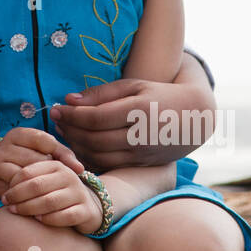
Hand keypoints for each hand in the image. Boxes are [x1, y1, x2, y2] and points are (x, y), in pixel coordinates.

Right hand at [0, 127, 83, 198]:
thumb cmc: (27, 161)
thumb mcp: (41, 151)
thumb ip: (61, 154)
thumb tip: (79, 168)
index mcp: (18, 134)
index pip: (45, 140)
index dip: (62, 154)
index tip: (77, 169)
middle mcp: (6, 145)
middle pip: (38, 159)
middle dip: (51, 172)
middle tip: (60, 181)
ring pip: (29, 174)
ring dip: (42, 184)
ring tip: (49, 189)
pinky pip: (19, 187)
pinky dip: (31, 193)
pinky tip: (38, 196)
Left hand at [2, 161, 103, 233]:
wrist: (89, 206)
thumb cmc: (58, 193)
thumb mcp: (46, 181)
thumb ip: (30, 181)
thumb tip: (6, 191)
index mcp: (56, 165)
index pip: (29, 172)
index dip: (14, 184)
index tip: (4, 195)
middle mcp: (69, 177)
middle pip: (37, 186)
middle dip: (18, 196)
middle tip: (7, 205)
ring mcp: (79, 194)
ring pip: (49, 201)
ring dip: (29, 208)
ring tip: (17, 212)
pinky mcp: (85, 211)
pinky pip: (64, 216)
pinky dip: (49, 219)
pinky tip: (39, 220)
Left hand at [49, 77, 214, 172]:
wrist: (194, 118)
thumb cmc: (159, 95)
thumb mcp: (133, 86)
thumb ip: (102, 94)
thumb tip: (69, 100)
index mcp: (139, 111)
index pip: (95, 118)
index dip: (71, 115)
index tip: (56, 108)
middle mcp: (141, 135)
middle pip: (94, 138)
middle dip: (70, 130)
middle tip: (56, 120)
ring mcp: (142, 153)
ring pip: (99, 155)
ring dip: (76, 145)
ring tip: (65, 132)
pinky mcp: (141, 164)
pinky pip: (109, 164)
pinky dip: (90, 157)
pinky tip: (80, 145)